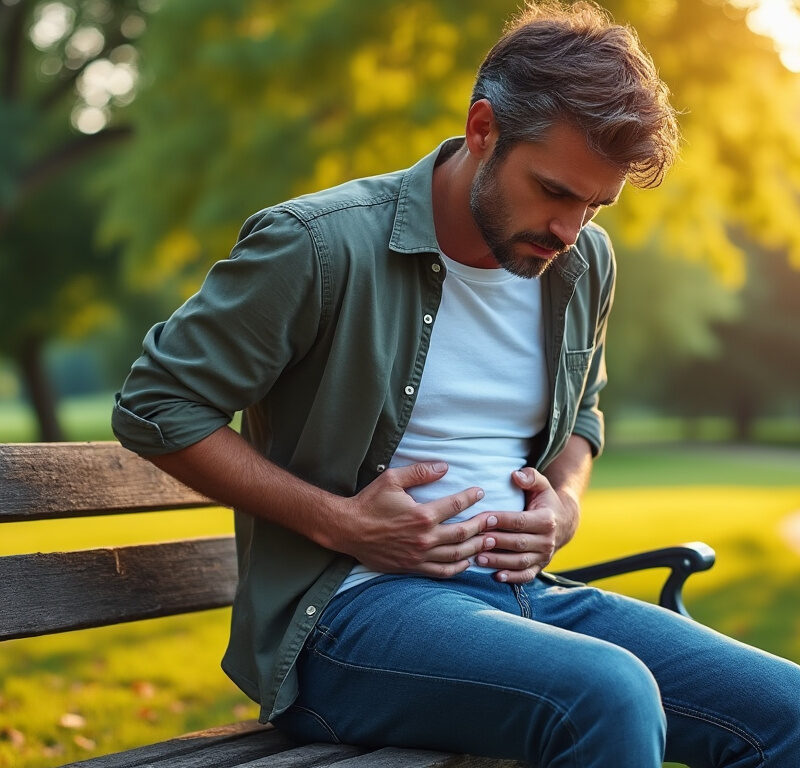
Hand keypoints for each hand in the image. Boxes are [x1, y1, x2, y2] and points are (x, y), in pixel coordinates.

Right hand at [330, 462, 495, 578]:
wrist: (347, 530)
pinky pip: (441, 571)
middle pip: (463, 533)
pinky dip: (457, 568)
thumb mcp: (392, 479)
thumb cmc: (369, 503)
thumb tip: (444, 466)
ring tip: (489, 540)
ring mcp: (419, 555)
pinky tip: (466, 562)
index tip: (479, 492)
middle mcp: (424, 538)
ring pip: (456, 554)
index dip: (471, 497)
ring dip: (475, 548)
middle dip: (481, 525)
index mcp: (422, 515)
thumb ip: (419, 472)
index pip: (456, 504)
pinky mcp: (412, 567)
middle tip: (493, 519)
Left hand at [475, 467, 577, 583]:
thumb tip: (516, 475)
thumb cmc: (544, 501)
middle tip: (476, 541)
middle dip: (497, 542)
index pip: (520, 521)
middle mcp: (547, 540)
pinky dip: (512, 578)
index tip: (484, 518)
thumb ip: (530, 477)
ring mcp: (544, 556)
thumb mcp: (541, 485)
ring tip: (478, 559)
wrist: (563, 523)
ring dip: (499, 561)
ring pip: (520, 561)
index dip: (502, 520)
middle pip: (518, 543)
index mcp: (546, 519)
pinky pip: (526, 575)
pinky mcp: (539, 567)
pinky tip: (496, 576)